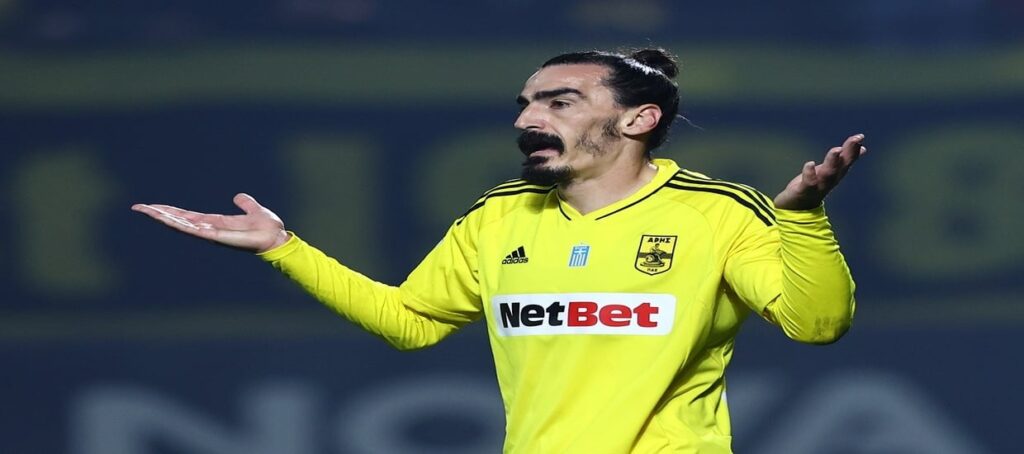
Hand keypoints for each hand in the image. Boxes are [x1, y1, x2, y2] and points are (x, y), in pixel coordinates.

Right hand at [131, 193, 289, 252]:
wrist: (276, 237)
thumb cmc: (267, 228)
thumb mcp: (253, 209)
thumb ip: (245, 204)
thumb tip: (238, 197)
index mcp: (215, 222)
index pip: (187, 215)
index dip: (171, 211)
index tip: (153, 206)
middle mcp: (209, 228)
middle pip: (179, 219)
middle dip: (159, 214)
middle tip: (139, 207)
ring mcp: (210, 233)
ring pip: (181, 224)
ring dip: (163, 217)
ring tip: (145, 210)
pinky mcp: (215, 236)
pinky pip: (193, 229)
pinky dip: (178, 223)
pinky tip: (164, 218)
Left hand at [773, 134, 866, 209]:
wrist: (797, 208)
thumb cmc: (814, 186)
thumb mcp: (831, 171)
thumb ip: (843, 160)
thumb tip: (862, 148)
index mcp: (836, 174)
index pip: (847, 160)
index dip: (853, 149)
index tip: (860, 136)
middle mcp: (829, 181)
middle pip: (841, 166)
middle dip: (848, 153)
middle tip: (855, 139)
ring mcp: (817, 187)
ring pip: (827, 174)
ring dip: (833, 162)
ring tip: (836, 150)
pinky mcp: (803, 191)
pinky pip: (808, 184)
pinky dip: (810, 174)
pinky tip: (809, 163)